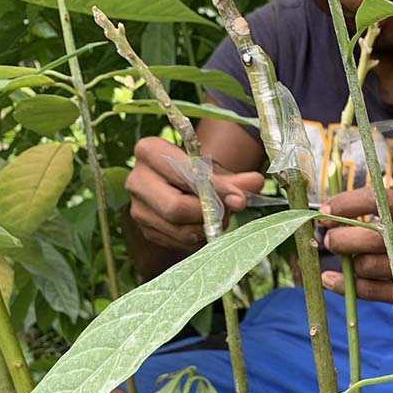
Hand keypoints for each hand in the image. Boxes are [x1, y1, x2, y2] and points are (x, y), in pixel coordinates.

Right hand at [126, 137, 263, 251]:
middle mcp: (137, 179)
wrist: (183, 187)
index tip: (238, 199)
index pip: (182, 173)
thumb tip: (256, 183)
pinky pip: (178, 242)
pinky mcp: (146, 230)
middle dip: (208, 214)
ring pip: (178, 229)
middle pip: (175, 207)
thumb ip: (236, 179)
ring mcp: (138, 208)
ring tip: (218, 218)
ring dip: (206, 228)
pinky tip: (204, 227)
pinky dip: (198, 239)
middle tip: (228, 213)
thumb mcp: (217, 172)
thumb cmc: (199, 174)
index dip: (214, 189)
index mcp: (149, 151)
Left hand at [320, 187, 392, 315]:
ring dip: (350, 264)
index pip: (378, 199)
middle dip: (342, 239)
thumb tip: (329, 214)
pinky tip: (332, 280)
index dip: (345, 205)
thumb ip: (381, 214)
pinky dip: (345, 285)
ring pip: (367, 265)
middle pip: (371, 235)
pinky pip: (369, 290)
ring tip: (349, 260)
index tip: (325, 212)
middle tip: (330, 241)